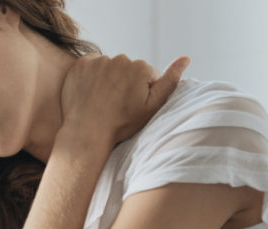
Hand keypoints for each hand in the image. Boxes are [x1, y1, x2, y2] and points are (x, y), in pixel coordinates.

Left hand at [60, 54, 190, 143]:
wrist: (87, 132)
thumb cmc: (122, 123)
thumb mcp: (152, 106)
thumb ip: (170, 81)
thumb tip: (186, 58)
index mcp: (141, 67)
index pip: (147, 74)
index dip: (141, 91)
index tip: (131, 105)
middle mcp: (120, 59)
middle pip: (128, 68)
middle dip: (126, 82)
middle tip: (117, 104)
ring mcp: (99, 61)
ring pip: (110, 67)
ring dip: (108, 78)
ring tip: (103, 99)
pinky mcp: (81, 64)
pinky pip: (92, 65)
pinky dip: (92, 75)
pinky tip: (91, 91)